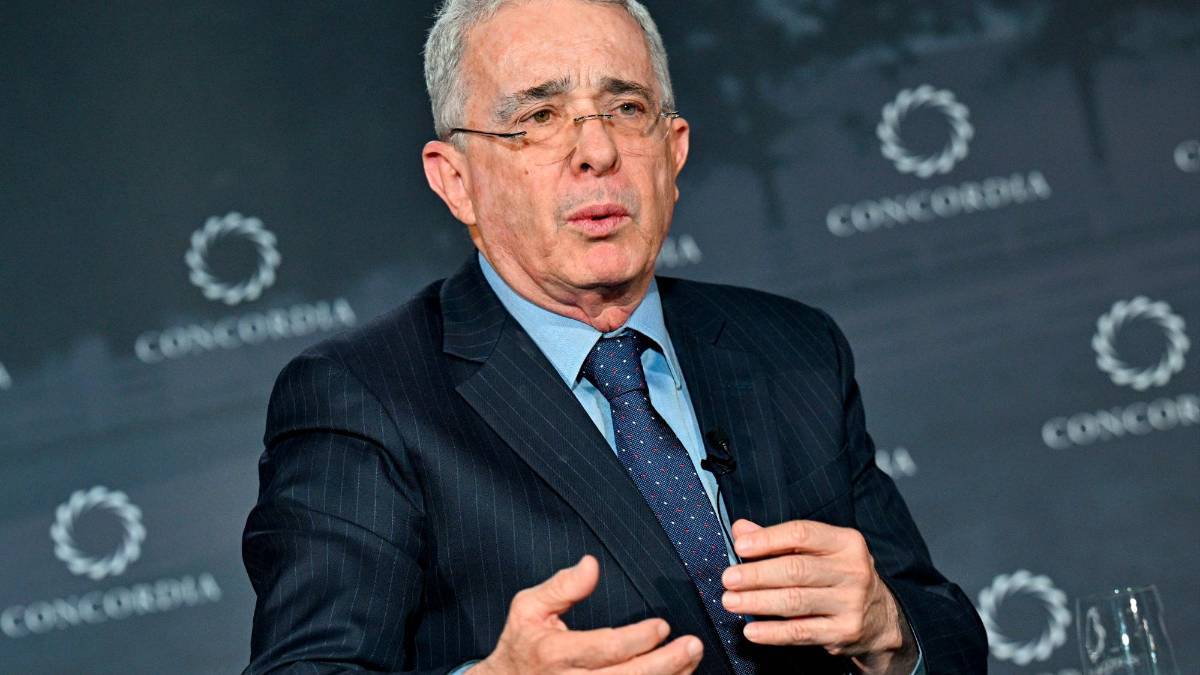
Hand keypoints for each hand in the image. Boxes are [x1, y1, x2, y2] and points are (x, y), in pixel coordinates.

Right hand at [473, 555, 703, 674]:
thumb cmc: (522, 644)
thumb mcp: (528, 607)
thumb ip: (562, 586)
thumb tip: (591, 564)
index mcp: (556, 653)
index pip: (606, 648)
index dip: (639, 639)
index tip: (662, 626)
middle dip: (666, 663)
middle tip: (692, 645)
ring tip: (691, 660)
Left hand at [721, 520, 916, 673]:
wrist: (879, 618)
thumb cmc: (837, 576)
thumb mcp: (818, 551)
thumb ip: (779, 540)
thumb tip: (741, 529)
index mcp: (846, 542)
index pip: (802, 534)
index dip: (768, 539)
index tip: (740, 546)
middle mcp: (853, 570)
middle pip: (796, 569)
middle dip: (756, 574)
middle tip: (728, 579)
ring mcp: (851, 603)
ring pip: (796, 601)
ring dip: (757, 602)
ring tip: (730, 601)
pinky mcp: (846, 631)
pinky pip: (801, 632)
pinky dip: (773, 632)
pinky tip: (751, 630)